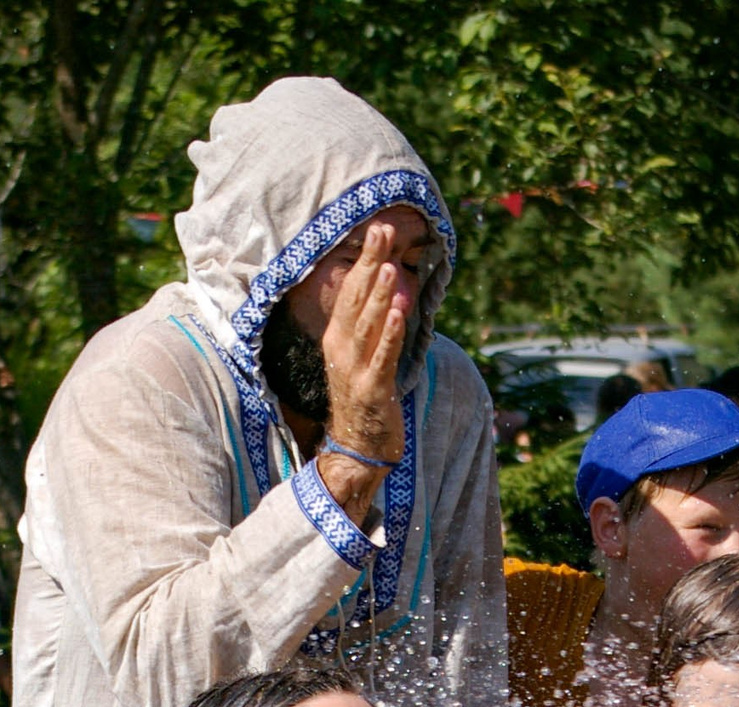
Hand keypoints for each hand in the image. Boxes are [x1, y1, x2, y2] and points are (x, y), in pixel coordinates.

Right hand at [321, 222, 407, 467]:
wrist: (356, 447)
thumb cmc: (365, 397)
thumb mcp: (366, 353)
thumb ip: (377, 322)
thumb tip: (394, 285)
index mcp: (338, 337)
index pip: (352, 290)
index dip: (365, 260)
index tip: (378, 228)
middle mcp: (341, 348)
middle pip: (357, 299)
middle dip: (369, 264)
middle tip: (381, 230)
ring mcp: (355, 369)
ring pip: (368, 326)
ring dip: (379, 296)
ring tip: (388, 266)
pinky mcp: (372, 390)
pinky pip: (383, 357)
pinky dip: (391, 335)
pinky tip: (400, 313)